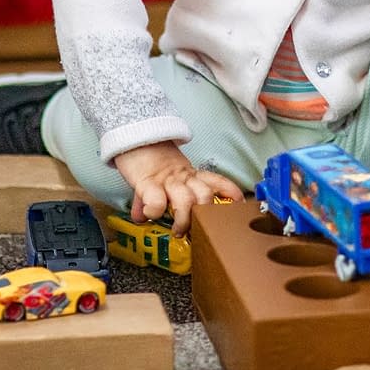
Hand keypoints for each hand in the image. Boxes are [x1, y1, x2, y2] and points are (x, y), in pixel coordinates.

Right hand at [112, 141, 244, 236]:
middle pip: (205, 195)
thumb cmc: (147, 161)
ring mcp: (166, 181)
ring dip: (184, 219)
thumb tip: (143, 217)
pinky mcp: (146, 184)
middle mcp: (182, 178)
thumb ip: (156, 197)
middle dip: (204, 215)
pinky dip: (155, 212)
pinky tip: (150, 216)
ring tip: (177, 230)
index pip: (216, 181)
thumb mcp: (160, 178)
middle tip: (197, 230)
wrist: (131, 139)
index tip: (239, 203)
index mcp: (189, 175)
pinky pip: (157, 202)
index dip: (230, 191)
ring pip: (187, 200)